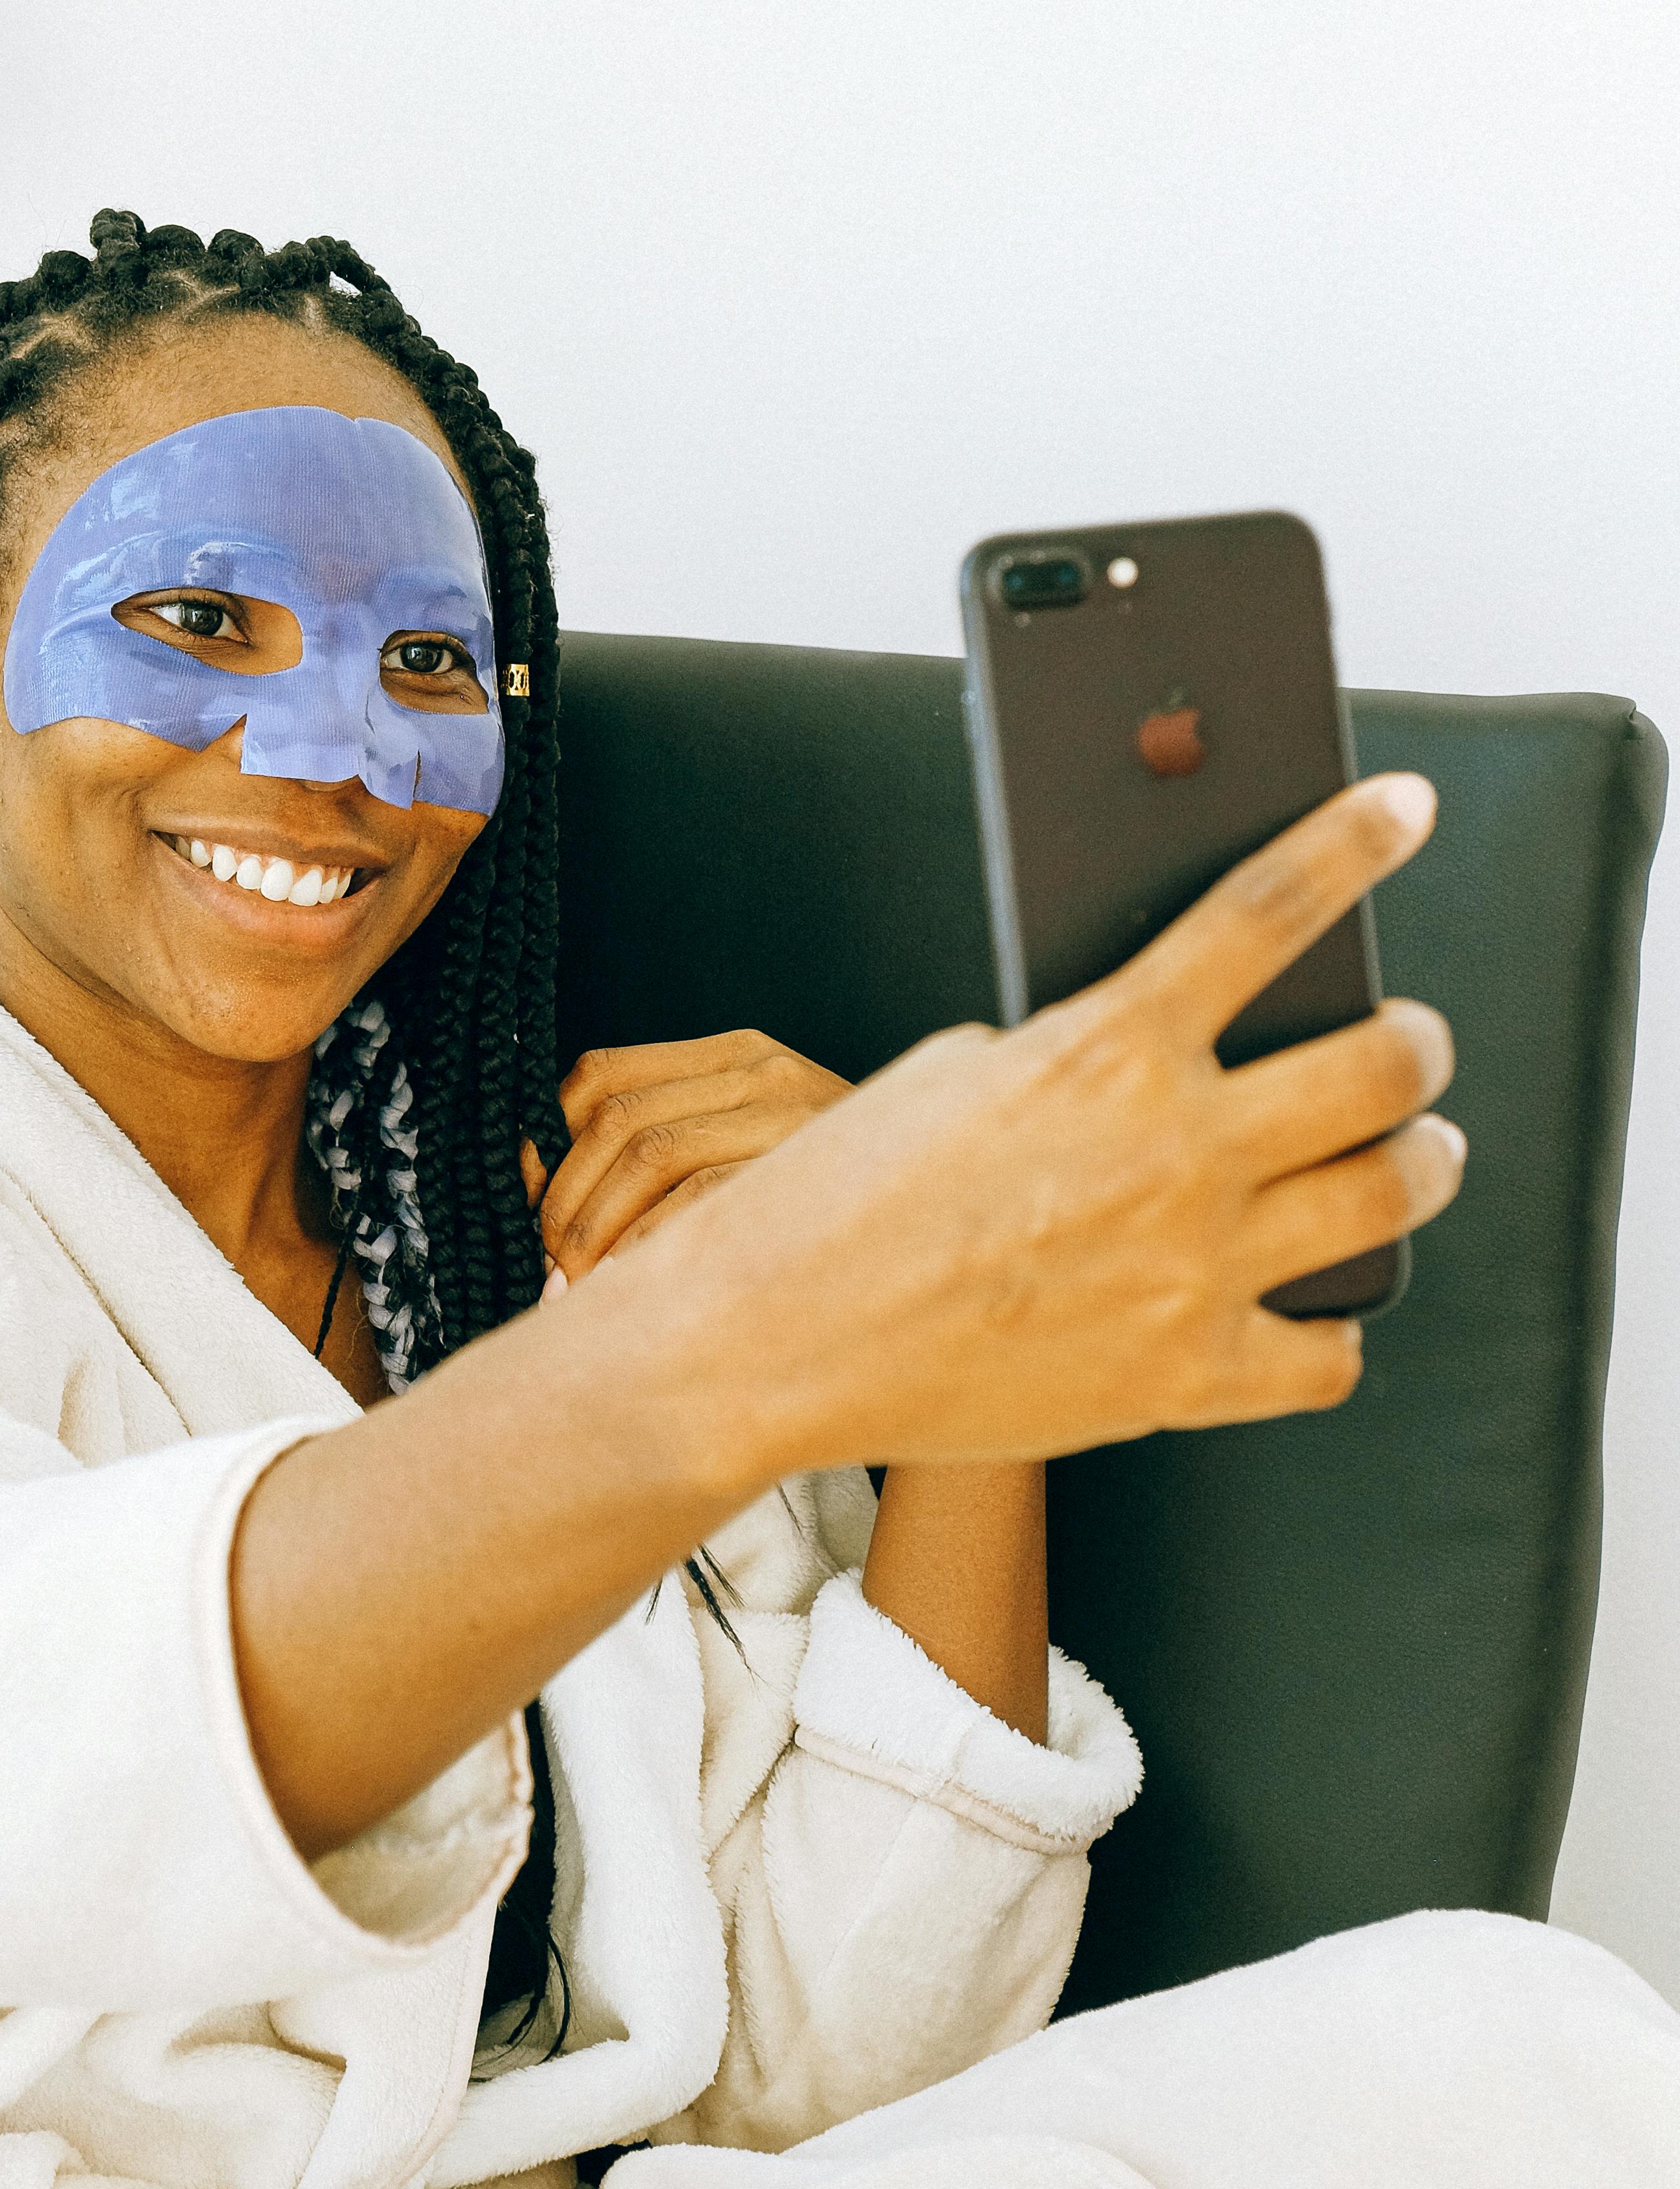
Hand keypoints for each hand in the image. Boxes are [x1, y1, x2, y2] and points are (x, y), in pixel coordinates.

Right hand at [233, 773, 1460, 1851]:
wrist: (771, 1339)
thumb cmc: (842, 1199)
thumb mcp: (958, 1071)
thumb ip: (1083, 1052)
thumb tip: (1175, 1057)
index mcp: (1109, 1048)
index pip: (1269, 908)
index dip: (1352, 842)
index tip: (1403, 811)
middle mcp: (1174, 1150)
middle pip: (1381, 1065)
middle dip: (1415, 1043)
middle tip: (1409, 1044)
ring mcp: (1191, 1269)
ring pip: (1387, 1198)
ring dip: (1418, 1163)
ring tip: (1412, 1155)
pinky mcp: (1184, 1377)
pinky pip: (1327, 1355)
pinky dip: (1332, 1332)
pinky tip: (1315, 1310)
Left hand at [521, 1031, 850, 1286]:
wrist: (951, 1223)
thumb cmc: (838, 1208)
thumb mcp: (760, 1150)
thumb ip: (676, 1149)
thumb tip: (549, 1199)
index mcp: (738, 1056)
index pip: (601, 1074)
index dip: (542, 1142)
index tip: (519, 1204)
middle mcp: (763, 1071)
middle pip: (615, 1119)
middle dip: (560, 1201)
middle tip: (543, 1265)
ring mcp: (791, 1116)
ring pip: (648, 1155)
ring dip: (593, 1231)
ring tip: (573, 1287)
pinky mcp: (811, 1168)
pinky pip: (700, 1202)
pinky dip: (645, 1249)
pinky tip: (627, 1289)